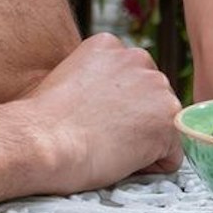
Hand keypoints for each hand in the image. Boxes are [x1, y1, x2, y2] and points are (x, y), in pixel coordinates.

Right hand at [21, 34, 182, 192]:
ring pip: (163, 126)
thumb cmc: (41, 122)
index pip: (131, 81)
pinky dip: (152, 167)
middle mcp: (138, 58)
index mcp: (110, 45)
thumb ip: (96, 81)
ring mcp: (157, 88)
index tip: (92, 119)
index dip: (114, 108)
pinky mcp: (167, 121)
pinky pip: (171, 156)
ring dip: (143, 142)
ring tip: (108, 146)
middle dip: (134, 121)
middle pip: (152, 100)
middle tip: (100, 135)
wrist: (41, 140)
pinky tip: (121, 160)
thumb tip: (107, 104)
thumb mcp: (67, 79)